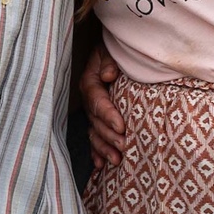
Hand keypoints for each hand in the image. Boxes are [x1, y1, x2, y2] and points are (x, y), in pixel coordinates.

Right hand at [80, 41, 125, 167]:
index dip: (109, 115)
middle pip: (96, 122)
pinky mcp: (96, 117)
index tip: (121, 126)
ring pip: (95, 133)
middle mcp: (88, 99)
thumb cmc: (111, 48)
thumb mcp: (108, 49)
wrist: (108, 49)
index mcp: (89, 82)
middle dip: (110, 136)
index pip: (98, 102)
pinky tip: (102, 164)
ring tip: (116, 160)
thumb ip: (108, 61)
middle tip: (125, 146)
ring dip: (104, 148)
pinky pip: (94, 137)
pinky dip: (97, 151)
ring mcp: (91, 110)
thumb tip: (108, 76)